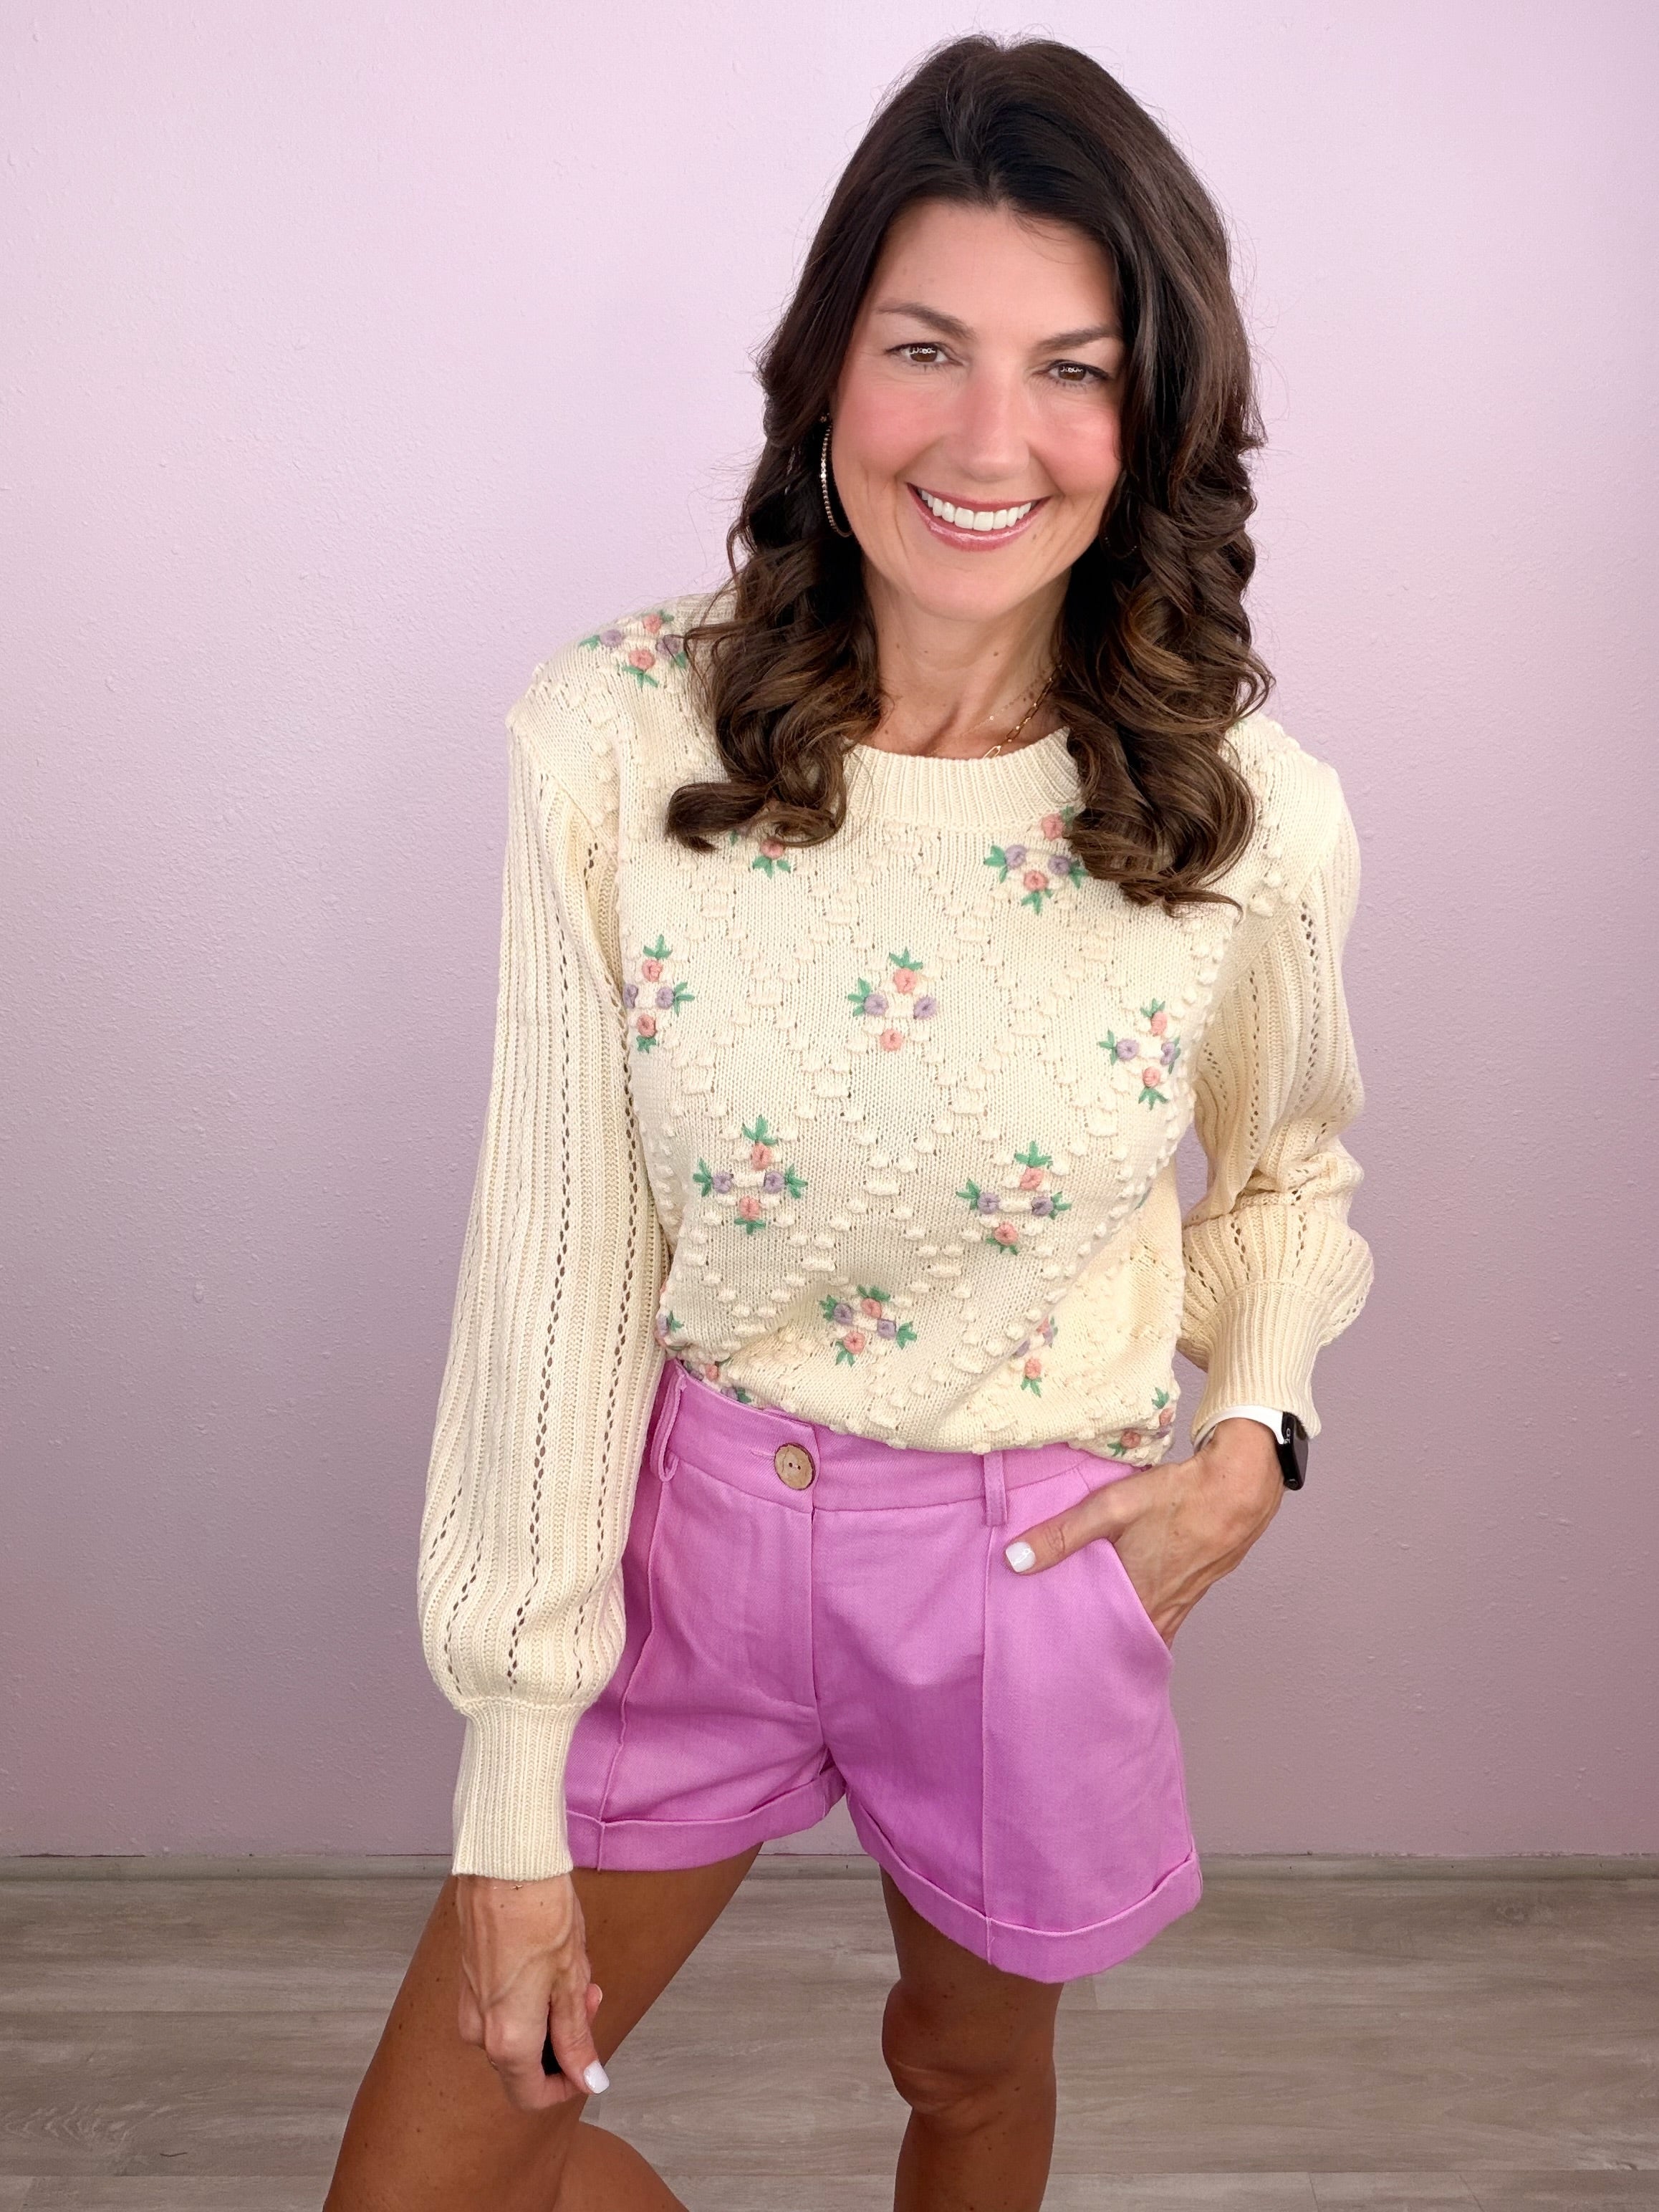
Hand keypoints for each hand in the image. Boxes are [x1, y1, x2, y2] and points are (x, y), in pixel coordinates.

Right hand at [454, 1872, 607, 2112]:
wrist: (505, 1861)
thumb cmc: (540, 1914)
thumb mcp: (571, 1981)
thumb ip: (576, 2037)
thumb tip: (588, 2080)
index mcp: (506, 2039)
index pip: (531, 2095)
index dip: (565, 2086)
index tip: (587, 2064)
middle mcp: (479, 2029)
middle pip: (524, 2061)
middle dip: (562, 2038)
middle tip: (590, 1996)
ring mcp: (469, 2002)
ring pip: (514, 2029)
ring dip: (548, 2013)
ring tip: (573, 1969)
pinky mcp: (468, 1977)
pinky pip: (500, 2006)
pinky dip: (529, 1996)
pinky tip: (548, 1959)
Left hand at [1004, 1418, 1286, 1644]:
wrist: (1240, 1488)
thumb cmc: (1178, 1497)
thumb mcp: (1112, 1508)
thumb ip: (1063, 1534)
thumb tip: (1015, 1561)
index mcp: (1138, 1599)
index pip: (1098, 1640)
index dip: (1075, 1647)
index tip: (1050, 1652)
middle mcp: (1162, 1610)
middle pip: (1121, 1637)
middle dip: (1094, 1641)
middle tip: (1064, 1642)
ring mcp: (1183, 1601)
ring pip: (1144, 1626)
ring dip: (1120, 1627)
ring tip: (1090, 1623)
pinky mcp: (1195, 1587)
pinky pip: (1164, 1612)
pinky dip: (1144, 1612)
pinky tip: (1132, 1597)